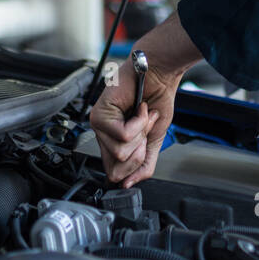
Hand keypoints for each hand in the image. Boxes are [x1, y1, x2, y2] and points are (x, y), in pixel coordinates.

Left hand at [89, 13, 200, 187]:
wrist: (160, 74)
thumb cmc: (157, 99)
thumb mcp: (154, 139)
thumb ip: (145, 164)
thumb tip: (128, 185)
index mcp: (113, 142)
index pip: (116, 173)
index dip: (137, 161)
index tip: (146, 140)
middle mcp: (102, 134)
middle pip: (117, 168)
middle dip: (141, 148)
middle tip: (145, 125)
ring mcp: (98, 125)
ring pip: (121, 152)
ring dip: (141, 133)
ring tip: (142, 114)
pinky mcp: (99, 115)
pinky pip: (123, 136)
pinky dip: (139, 123)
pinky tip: (139, 108)